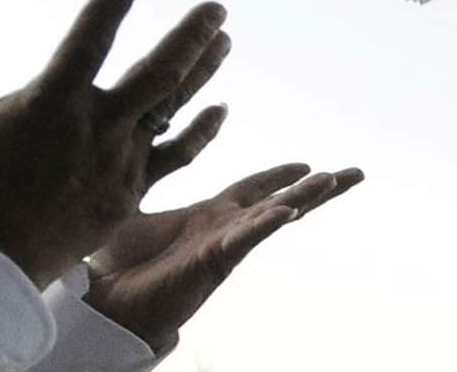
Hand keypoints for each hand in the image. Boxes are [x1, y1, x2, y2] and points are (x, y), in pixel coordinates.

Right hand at [0, 0, 231, 288]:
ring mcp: (121, 156)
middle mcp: (96, 126)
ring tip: (224, 38)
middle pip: (155, 75)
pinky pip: (178, 155)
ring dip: (202, 71)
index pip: (86, 44)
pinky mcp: (135, 186)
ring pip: (172, 107)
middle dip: (188, 38)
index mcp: (53, 102)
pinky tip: (222, 108)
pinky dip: (201, 133)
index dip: (107, 9)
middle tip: (216, 8)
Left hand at [85, 163, 364, 352]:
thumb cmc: (113, 262)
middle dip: (320, 187)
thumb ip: (147, 181)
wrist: (101, 303)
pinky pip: (246, 237)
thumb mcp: (136, 208)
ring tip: (335, 180)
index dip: (280, 175)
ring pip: (274, 215)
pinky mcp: (213, 260)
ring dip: (305, 198)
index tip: (307, 164)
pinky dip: (267, 222)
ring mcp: (223, 243)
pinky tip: (287, 210)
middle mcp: (225, 227)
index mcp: (210, 215)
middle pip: (282, 199)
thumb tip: (136, 155)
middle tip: (355, 172)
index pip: (254, 188)